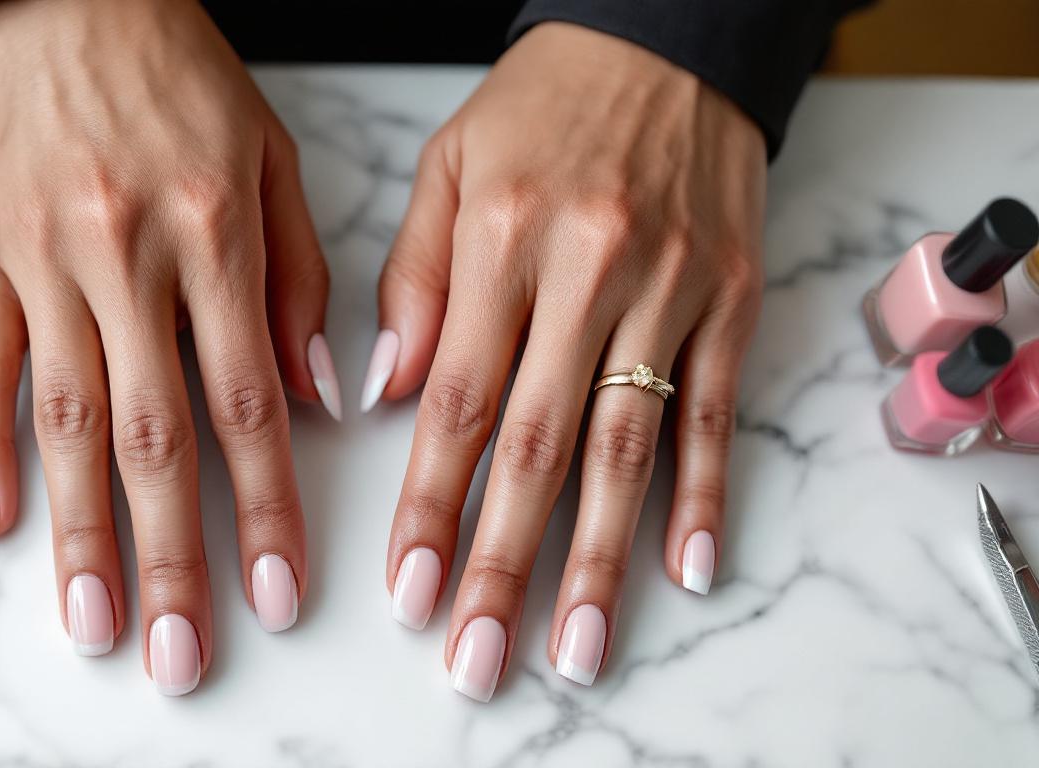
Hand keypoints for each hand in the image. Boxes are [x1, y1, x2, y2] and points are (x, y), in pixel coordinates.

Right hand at [0, 0, 333, 693]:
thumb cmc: (174, 70)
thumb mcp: (270, 156)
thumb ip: (301, 280)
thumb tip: (317, 397)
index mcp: (214, 232)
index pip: (246, 402)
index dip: (265, 508)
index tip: (277, 591)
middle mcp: (127, 254)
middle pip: (153, 433)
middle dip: (173, 555)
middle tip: (181, 649)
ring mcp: (43, 256)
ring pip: (63, 416)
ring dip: (79, 531)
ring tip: (94, 619)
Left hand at [369, 23, 765, 698]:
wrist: (669, 37)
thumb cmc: (546, 103)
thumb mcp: (452, 165)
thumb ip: (415, 280)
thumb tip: (386, 394)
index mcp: (505, 241)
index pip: (458, 399)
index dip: (430, 502)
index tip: (410, 584)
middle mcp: (590, 272)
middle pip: (537, 445)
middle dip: (502, 561)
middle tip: (477, 653)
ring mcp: (670, 290)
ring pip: (627, 445)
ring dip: (598, 556)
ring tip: (574, 643)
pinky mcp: (732, 299)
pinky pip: (716, 410)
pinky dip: (704, 493)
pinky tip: (687, 567)